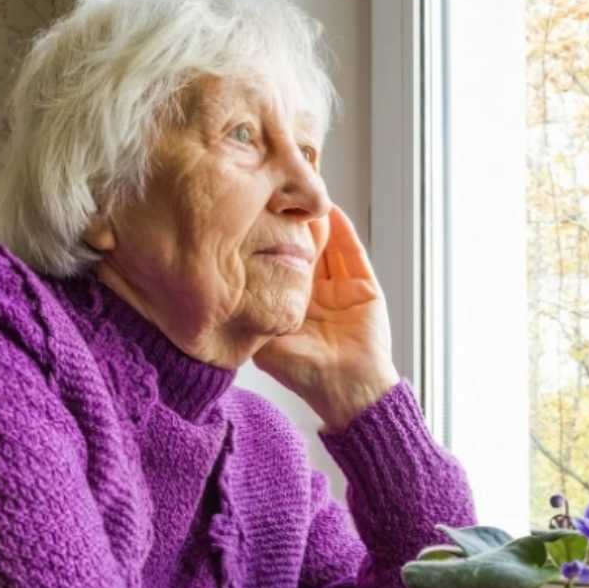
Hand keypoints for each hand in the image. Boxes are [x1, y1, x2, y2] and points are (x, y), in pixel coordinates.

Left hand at [253, 206, 399, 431]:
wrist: (348, 390)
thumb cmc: (304, 374)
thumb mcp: (266, 343)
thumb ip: (251, 318)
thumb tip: (224, 292)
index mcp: (290, 305)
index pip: (277, 265)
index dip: (267, 243)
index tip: (254, 219)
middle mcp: (314, 294)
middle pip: (302, 250)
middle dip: (291, 225)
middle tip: (277, 197)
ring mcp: (340, 288)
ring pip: (327, 246)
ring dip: (315, 222)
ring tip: (302, 197)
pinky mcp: (364, 287)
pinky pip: (353, 253)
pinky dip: (343, 231)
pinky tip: (331, 211)